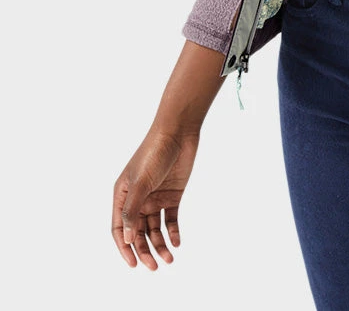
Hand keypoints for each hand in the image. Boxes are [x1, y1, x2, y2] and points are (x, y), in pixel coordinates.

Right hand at [112, 126, 199, 269]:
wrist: (178, 132)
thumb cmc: (154, 152)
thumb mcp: (141, 182)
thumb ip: (133, 210)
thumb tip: (127, 239)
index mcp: (122, 196)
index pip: (120, 229)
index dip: (125, 248)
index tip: (134, 264)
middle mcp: (138, 199)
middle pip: (138, 232)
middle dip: (145, 251)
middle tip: (154, 267)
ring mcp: (155, 197)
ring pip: (155, 229)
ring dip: (160, 244)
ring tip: (169, 258)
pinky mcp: (172, 195)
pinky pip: (171, 219)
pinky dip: (173, 231)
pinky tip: (177, 242)